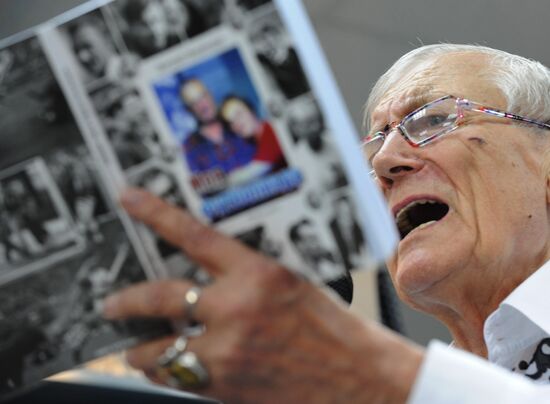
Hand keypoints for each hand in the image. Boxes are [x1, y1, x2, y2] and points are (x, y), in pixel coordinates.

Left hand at [103, 188, 423, 402]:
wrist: (358, 380)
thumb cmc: (334, 329)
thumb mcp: (295, 284)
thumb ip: (251, 273)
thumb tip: (212, 263)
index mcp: (259, 275)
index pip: (196, 236)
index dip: (157, 215)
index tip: (130, 201)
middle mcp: (238, 310)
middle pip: (160, 298)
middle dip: (126, 301)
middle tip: (110, 303)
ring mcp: (228, 353)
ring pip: (159, 350)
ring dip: (142, 348)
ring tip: (135, 345)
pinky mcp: (226, 388)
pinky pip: (177, 379)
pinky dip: (166, 371)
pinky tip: (169, 366)